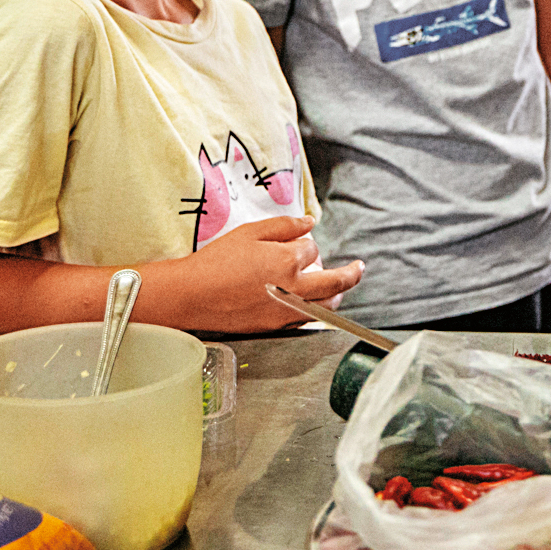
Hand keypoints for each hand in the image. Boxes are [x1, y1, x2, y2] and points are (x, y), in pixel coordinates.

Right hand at [198, 215, 362, 331]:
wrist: (191, 295)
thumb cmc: (216, 262)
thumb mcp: (250, 232)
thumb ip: (284, 226)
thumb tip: (309, 222)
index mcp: (287, 262)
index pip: (312, 250)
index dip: (305, 243)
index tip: (297, 241)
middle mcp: (292, 289)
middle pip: (334, 283)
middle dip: (351, 274)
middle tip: (359, 268)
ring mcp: (285, 312)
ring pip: (324, 307)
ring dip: (337, 296)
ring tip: (341, 289)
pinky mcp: (274, 327)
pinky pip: (305, 320)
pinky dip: (315, 311)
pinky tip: (313, 305)